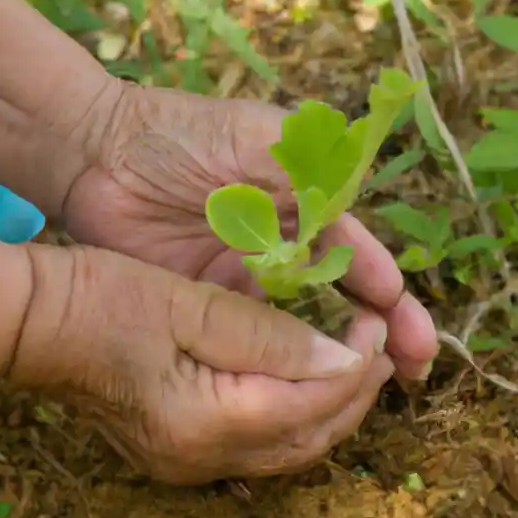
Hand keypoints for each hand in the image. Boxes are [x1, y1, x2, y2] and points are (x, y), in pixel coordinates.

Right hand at [14, 243, 392, 483]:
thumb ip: (267, 337)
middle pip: (309, 437)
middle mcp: (203, 457)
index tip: (378, 322)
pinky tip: (313, 380)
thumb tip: (341, 357)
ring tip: (359, 360)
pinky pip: (265, 442)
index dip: (355, 364)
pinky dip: (301, 412)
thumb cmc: (106, 299)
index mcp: (205, 420)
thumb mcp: (191, 304)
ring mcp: (191, 460)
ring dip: (334, 406)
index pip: (311, 403)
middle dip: (355, 391)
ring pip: (291, 448)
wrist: (42, 323)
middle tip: (380, 343)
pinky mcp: (185, 446)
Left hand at [65, 82, 436, 378]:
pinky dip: (286, 356)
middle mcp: (283, 244)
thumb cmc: (183, 133)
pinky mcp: (213, 303)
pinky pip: (257, 335)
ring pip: (306, 320)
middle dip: (384, 324)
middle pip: (343, 291)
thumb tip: (356, 208)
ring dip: (341, 350)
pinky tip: (311, 381)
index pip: (356, 250)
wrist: (100, 155)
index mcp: (301, 202)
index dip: (385, 285)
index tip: (406, 319)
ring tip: (378, 383)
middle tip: (417, 363)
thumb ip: (309, 166)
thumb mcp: (256, 135)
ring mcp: (248, 278)